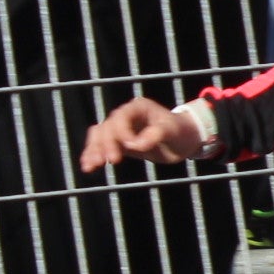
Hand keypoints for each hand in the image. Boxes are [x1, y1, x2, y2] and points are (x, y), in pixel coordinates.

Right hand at [80, 96, 206, 171]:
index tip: (131, 146)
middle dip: (107, 144)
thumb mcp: (172, 131)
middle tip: (114, 160)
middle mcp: (126, 116)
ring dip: (94, 150)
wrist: (184, 140)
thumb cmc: (181, 131)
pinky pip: (100, 146)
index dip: (122, 132)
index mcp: (138, 107)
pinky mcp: (119, 143)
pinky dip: (93, 155)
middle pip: (107, 127)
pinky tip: (88, 166)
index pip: (121, 117)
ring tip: (92, 166)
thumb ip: (156, 134)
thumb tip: (136, 145)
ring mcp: (121, 129)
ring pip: (99, 136)